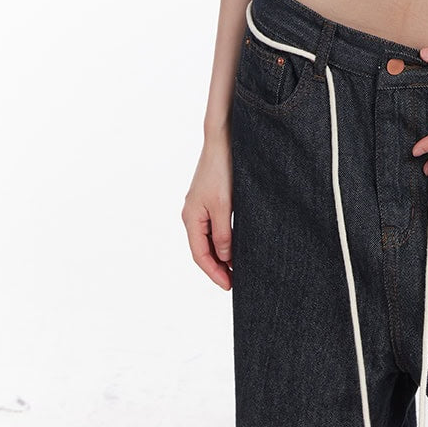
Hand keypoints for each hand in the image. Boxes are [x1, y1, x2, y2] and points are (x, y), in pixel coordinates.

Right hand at [181, 133, 233, 289]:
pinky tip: (235, 244)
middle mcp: (192, 214)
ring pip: (209, 238)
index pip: (200, 255)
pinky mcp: (209, 198)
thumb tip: (224, 257)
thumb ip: (223, 234)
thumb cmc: (221, 170)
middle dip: (217, 267)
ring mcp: (200, 206)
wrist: (222, 140)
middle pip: (202, 249)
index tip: (229, 286)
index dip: (214, 272)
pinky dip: (223, 239)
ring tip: (236, 268)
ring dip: (221, 254)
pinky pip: (213, 226)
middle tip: (234, 282)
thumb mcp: (224, 206)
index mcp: (191, 218)